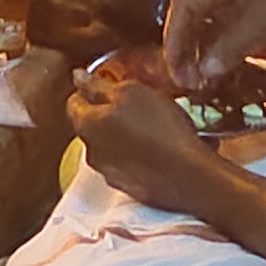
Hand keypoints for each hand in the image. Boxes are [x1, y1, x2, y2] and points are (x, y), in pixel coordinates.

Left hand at [69, 59, 216, 210]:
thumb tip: (78, 77)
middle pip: (92, 126)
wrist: (189, 177)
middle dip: (109, 113)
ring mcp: (110, 174)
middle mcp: (91, 153)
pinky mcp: (131, 189)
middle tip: (136, 105)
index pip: (75, 102)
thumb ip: (98, 85)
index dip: (91, 90)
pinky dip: (137, 155)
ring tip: (152, 127)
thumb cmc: (160, 129)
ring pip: (110, 146)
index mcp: (86, 126)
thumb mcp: (131, 92)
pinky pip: (128, 165)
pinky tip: (158, 149)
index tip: (111, 85)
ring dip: (124, 136)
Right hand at [167, 0, 265, 91]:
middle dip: (183, 48)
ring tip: (196, 82)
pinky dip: (215, 54)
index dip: (175, 38)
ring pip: (205, 28)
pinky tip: (215, 72)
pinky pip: (221, 35)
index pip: (185, 6)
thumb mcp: (265, 24)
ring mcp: (235, 2)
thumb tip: (204, 71)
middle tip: (183, 81)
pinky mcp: (248, 17)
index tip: (175, 68)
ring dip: (198, 54)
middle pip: (190, 16)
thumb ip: (231, 46)